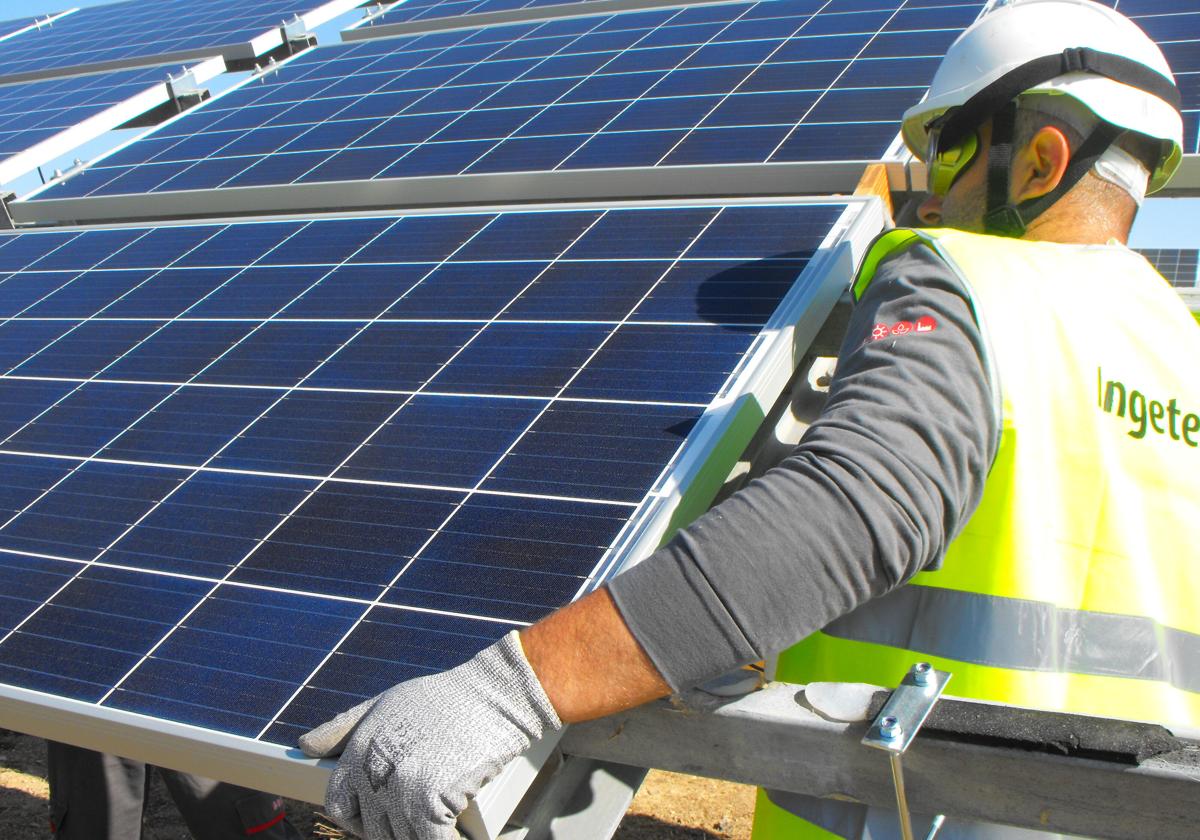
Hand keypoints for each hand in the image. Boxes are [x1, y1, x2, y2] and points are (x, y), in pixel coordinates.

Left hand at [298, 631, 561, 839]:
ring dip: (419, 835)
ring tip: (439, 819)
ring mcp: (403, 787)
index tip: (378, 819)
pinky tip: (456, 833)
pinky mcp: (432, 800)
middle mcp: (375, 769)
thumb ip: (343, 726)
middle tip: (419, 818)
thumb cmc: (447, 698)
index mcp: (361, 746)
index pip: (338, 803)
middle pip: (370, 828)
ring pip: (399, 838)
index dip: (357, 817)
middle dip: (392, 829)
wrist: (496, 695)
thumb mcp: (385, 701)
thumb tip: (305, 744)